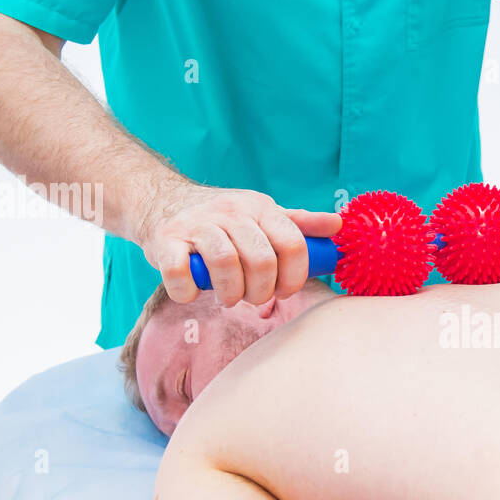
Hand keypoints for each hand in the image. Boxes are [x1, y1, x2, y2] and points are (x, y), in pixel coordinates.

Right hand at [135, 181, 341, 308]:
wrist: (161, 202)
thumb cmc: (221, 220)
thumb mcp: (262, 215)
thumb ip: (299, 223)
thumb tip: (338, 225)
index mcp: (260, 208)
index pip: (292, 245)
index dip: (294, 277)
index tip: (284, 290)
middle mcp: (230, 212)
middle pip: (262, 261)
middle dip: (262, 291)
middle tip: (253, 297)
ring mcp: (196, 224)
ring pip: (225, 265)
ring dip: (230, 294)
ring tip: (228, 297)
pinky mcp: (165, 241)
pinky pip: (181, 273)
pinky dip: (188, 292)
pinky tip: (193, 292)